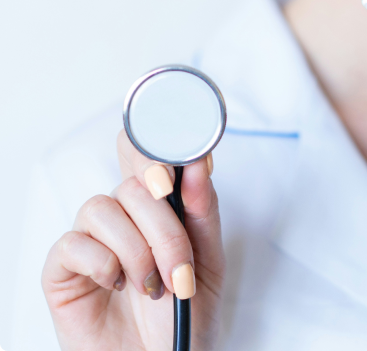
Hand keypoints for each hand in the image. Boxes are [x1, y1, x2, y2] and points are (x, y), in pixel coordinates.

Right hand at [42, 130, 224, 350]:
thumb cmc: (187, 314)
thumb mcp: (209, 259)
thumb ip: (203, 209)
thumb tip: (199, 162)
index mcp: (158, 208)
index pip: (144, 155)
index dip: (152, 148)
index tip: (175, 170)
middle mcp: (123, 217)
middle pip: (131, 183)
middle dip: (163, 226)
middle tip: (179, 267)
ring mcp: (91, 241)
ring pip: (101, 207)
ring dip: (137, 250)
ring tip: (153, 287)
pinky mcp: (63, 270)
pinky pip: (73, 243)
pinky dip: (104, 264)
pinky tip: (118, 286)